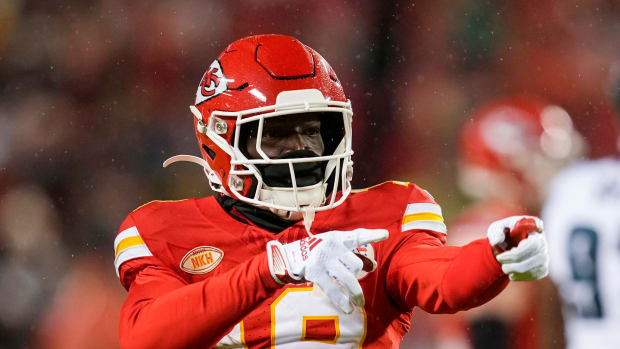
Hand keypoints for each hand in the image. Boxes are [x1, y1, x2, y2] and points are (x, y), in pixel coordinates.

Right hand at [266, 228, 387, 312]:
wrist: (291, 256)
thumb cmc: (320, 251)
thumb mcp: (335, 247)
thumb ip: (355, 255)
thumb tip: (374, 266)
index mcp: (338, 238)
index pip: (357, 236)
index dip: (372, 235)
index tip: (385, 234)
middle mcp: (332, 248)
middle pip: (355, 264)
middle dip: (360, 273)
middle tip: (360, 281)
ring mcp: (324, 261)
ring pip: (347, 278)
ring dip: (355, 293)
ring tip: (359, 302)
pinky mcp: (316, 274)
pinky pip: (333, 289)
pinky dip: (342, 300)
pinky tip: (348, 309)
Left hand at [487, 216, 548, 280]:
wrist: (505, 250)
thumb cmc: (502, 236)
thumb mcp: (496, 229)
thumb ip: (495, 232)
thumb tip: (497, 241)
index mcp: (530, 226)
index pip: (537, 225)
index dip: (538, 226)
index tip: (537, 227)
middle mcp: (541, 240)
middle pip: (534, 248)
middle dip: (515, 257)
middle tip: (500, 259)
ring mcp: (544, 254)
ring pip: (535, 264)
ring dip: (515, 268)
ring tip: (504, 267)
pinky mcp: (543, 268)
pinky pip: (535, 274)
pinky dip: (521, 276)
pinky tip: (512, 273)